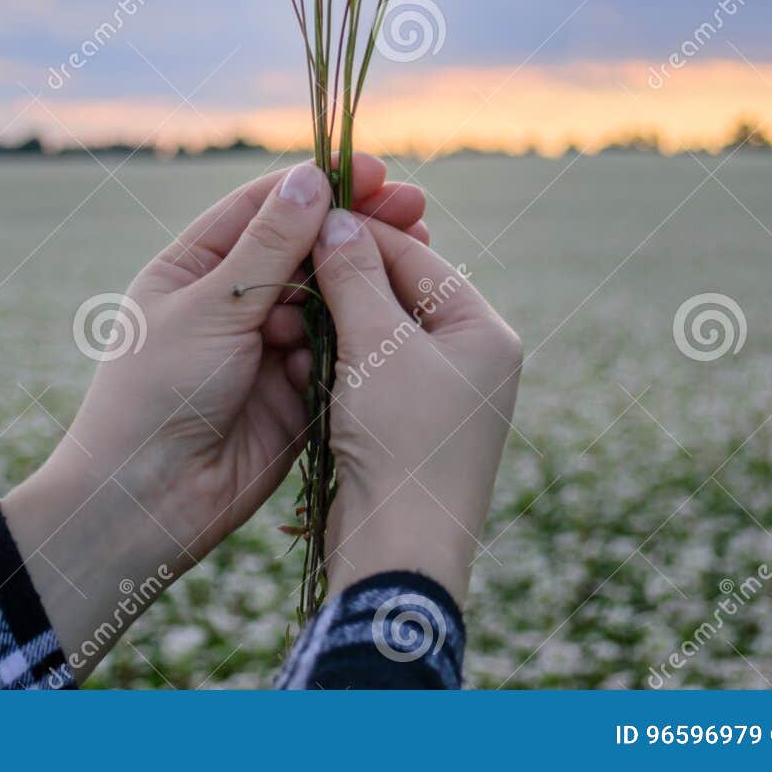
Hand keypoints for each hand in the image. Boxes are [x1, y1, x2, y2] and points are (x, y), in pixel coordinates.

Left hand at [4, 155, 425, 676]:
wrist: (148, 501)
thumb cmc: (157, 391)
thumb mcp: (212, 307)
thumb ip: (269, 246)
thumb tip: (312, 178)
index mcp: (193, 270)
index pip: (263, 210)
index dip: (319, 187)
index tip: (379, 173)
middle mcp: (230, 304)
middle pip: (304, 252)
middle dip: (356, 230)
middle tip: (418, 209)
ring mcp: (265, 350)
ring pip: (328, 303)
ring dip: (364, 283)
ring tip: (416, 256)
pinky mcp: (294, 396)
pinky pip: (336, 355)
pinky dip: (356, 339)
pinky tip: (389, 319)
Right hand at [309, 211, 522, 605]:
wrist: (398, 553)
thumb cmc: (402, 441)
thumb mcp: (378, 345)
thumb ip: (356, 276)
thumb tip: (337, 217)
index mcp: (485, 333)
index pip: (419, 260)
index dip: (362, 236)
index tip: (310, 217)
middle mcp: (471, 362)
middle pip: (397, 296)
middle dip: (342, 282)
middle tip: (291, 262)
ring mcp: (439, 400)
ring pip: (375, 338)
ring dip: (331, 324)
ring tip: (286, 311)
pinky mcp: (404, 432)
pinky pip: (365, 378)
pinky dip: (331, 365)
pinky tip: (296, 360)